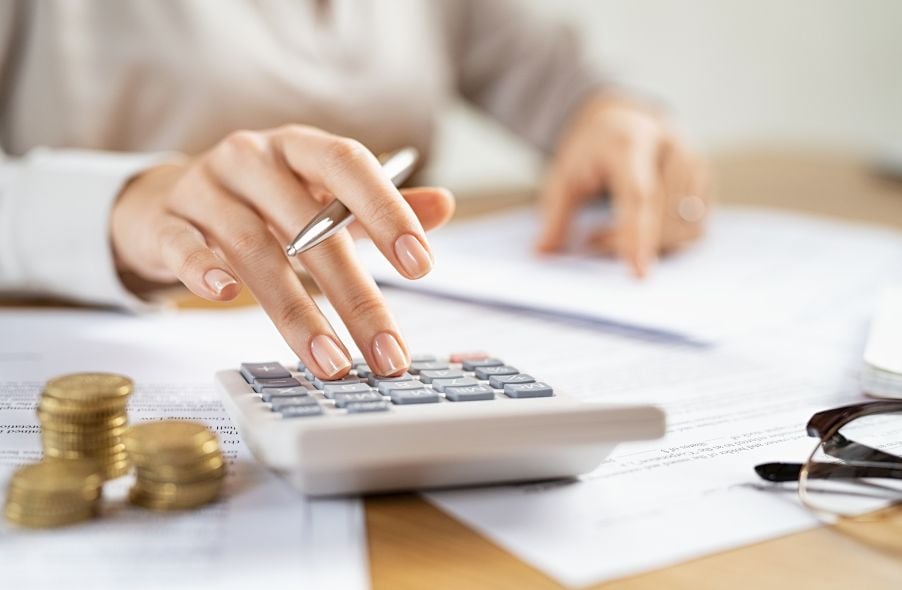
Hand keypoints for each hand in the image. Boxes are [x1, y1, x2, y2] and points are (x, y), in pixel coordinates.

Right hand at [111, 126, 454, 378]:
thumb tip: (444, 205)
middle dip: (354, 295)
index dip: (387, 211)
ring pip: (252, 246)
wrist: (167, 201)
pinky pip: (182, 245)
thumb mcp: (320, 197)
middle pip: (308, 224)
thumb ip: (378, 205)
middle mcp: (252, 159)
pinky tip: (225, 298)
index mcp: (299, 148)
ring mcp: (204, 188)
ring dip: (296, 311)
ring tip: (331, 362)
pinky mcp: (164, 222)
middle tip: (386, 353)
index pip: (349, 166)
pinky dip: (203, 269)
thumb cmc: (261, 203)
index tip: (421, 265)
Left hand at [536, 94, 709, 276]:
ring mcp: (696, 163)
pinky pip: (694, 229)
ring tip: (609, 234)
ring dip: (650, 244)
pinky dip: (667, 241)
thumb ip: (553, 215)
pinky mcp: (706, 182)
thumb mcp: (562, 176)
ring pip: (684, 228)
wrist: (622, 123)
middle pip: (663, 216)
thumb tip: (542, 253)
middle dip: (629, 242)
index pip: (640, 194)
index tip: (637, 272)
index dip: (638, 235)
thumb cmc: (591, 153)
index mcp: (632, 140)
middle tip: (591, 242)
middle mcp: (672, 147)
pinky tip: (640, 230)